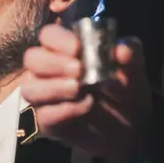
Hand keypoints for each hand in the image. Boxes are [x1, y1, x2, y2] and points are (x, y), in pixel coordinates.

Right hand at [17, 25, 152, 162]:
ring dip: (53, 88)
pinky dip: (64, 111)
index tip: (78, 48)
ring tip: (79, 89)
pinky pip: (43, 116)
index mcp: (66, 49)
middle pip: (32, 58)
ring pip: (29, 89)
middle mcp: (50, 71)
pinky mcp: (49, 122)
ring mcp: (46, 98)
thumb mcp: (134, 67)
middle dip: (52, 63)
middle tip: (79, 70)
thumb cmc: (126, 89)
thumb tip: (121, 50)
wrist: (132, 127)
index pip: (48, 35)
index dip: (58, 39)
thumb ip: (130, 54)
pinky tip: (85, 107)